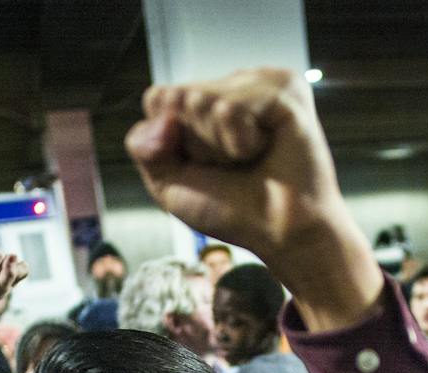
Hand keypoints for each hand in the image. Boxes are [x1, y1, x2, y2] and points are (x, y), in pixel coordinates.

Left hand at [125, 67, 379, 330]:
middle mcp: (234, 85)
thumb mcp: (169, 183)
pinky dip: (240, 141)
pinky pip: (230, 108)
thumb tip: (163, 118)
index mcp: (209, 99)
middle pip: (177, 98)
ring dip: (220, 145)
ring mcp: (260, 83)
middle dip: (197, 144)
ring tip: (254, 158)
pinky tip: (267, 149)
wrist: (281, 234)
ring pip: (202, 99)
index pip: (157, 99)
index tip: (208, 166)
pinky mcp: (284, 89)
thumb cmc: (236, 211)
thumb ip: (143, 147)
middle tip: (236, 166)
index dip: (171, 142)